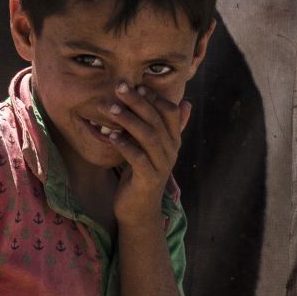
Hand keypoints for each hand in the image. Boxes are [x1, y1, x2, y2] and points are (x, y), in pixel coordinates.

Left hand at [103, 81, 190, 228]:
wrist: (139, 209)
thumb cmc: (141, 173)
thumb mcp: (151, 147)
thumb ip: (161, 126)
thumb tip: (186, 103)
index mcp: (173, 140)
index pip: (170, 111)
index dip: (154, 97)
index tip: (136, 85)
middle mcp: (171, 151)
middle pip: (157, 120)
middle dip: (138, 102)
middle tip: (120, 87)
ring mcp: (162, 165)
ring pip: (148, 137)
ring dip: (129, 120)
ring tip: (111, 108)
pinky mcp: (149, 179)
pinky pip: (138, 158)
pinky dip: (125, 145)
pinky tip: (111, 136)